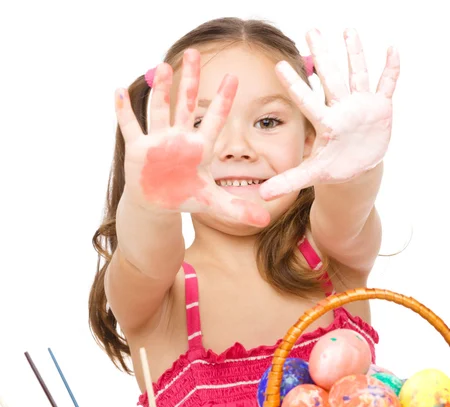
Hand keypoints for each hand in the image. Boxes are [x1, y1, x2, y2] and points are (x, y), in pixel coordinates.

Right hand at [115, 49, 269, 226]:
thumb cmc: (185, 196)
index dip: (223, 100)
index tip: (233, 77)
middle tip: (194, 52)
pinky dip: (124, 111)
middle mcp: (180, 138)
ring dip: (160, 91)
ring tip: (162, 66)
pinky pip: (131, 127)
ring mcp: (158, 141)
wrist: (158, 203)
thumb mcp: (213, 203)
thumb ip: (238, 209)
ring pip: (159, 110)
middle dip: (189, 80)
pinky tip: (119, 91)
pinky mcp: (138, 149)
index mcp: (200, 147)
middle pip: (186, 104)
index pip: (215, 119)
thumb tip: (265, 221)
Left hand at [260, 29, 399, 199]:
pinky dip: (391, 69)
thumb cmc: (332, 167)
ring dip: (355, 54)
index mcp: (325, 122)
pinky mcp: (379, 108)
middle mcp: (340, 108)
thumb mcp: (310, 175)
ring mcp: (360, 106)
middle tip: (312, 30)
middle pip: (331, 77)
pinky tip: (391, 49)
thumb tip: (261, 196)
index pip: (306, 100)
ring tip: (348, 31)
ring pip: (357, 75)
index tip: (279, 65)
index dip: (294, 84)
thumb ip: (288, 182)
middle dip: (323, 54)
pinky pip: (386, 85)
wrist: (355, 168)